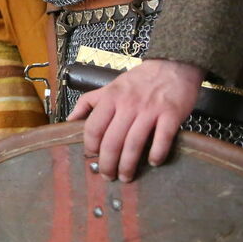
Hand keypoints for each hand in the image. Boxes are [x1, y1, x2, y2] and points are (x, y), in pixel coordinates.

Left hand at [66, 59, 203, 182]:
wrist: (173, 64)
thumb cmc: (139, 79)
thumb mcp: (110, 86)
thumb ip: (89, 101)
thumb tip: (70, 120)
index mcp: (111, 97)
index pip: (94, 127)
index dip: (90, 146)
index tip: (92, 157)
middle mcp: (128, 104)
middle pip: (112, 141)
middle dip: (108, 163)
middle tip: (108, 176)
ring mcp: (150, 110)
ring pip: (134, 144)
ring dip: (128, 165)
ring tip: (126, 177)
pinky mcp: (171, 114)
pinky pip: (162, 139)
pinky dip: (156, 154)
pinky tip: (153, 163)